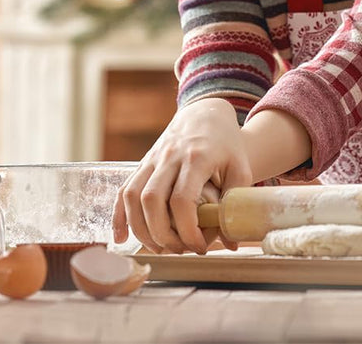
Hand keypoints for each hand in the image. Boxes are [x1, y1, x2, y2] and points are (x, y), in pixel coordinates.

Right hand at [111, 98, 252, 254]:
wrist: (205, 113)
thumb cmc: (226, 143)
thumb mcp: (241, 167)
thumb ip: (237, 201)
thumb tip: (233, 243)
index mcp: (197, 158)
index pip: (182, 199)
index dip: (187, 229)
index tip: (199, 246)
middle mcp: (170, 157)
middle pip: (152, 200)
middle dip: (161, 234)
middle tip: (179, 249)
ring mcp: (153, 159)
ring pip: (133, 196)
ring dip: (140, 228)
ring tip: (159, 248)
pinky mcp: (142, 163)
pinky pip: (124, 189)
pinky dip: (119, 215)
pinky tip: (122, 237)